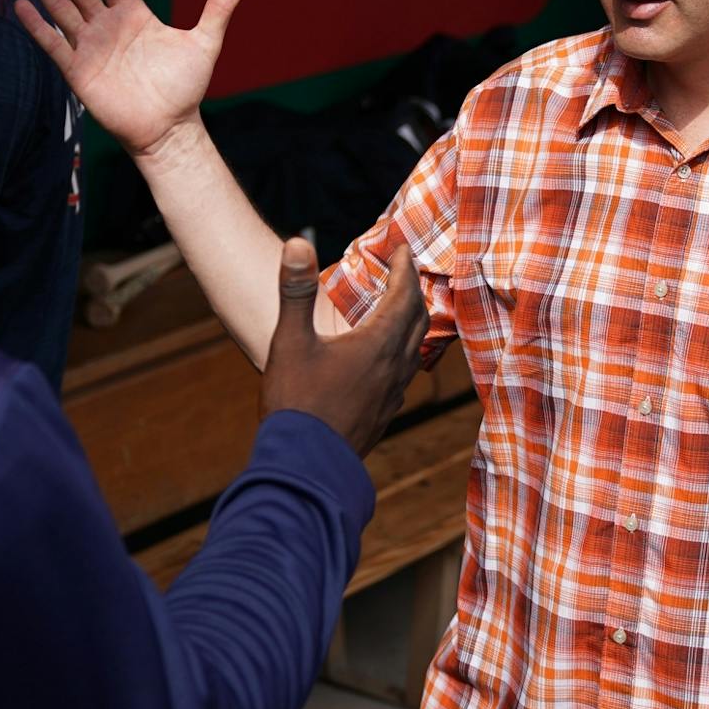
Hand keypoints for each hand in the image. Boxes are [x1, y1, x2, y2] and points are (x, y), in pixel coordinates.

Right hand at [15, 0, 250, 160]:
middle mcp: (107, 25)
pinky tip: (21, 4)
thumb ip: (218, 8)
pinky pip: (53, 43)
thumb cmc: (185, 88)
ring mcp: (90, 46)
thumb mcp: (205, 42)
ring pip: (62, 7)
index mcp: (133, 14)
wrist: (169, 128)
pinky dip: (37, 25)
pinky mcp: (78, 70)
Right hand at [260, 238, 426, 456]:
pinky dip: (405, 351)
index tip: (402, 249)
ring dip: (414, 321)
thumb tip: (298, 242)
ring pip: (417, 348)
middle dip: (413, 291)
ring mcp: (393, 393)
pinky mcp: (385, 413)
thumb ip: (295, 290)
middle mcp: (394, 367)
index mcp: (377, 344)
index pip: (403, 295)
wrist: (305, 466)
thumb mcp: (289, 340)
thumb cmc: (295, 402)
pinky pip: (406, 373)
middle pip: (418, 319)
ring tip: (402, 308)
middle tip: (404, 271)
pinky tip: (389, 357)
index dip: (405, 268)